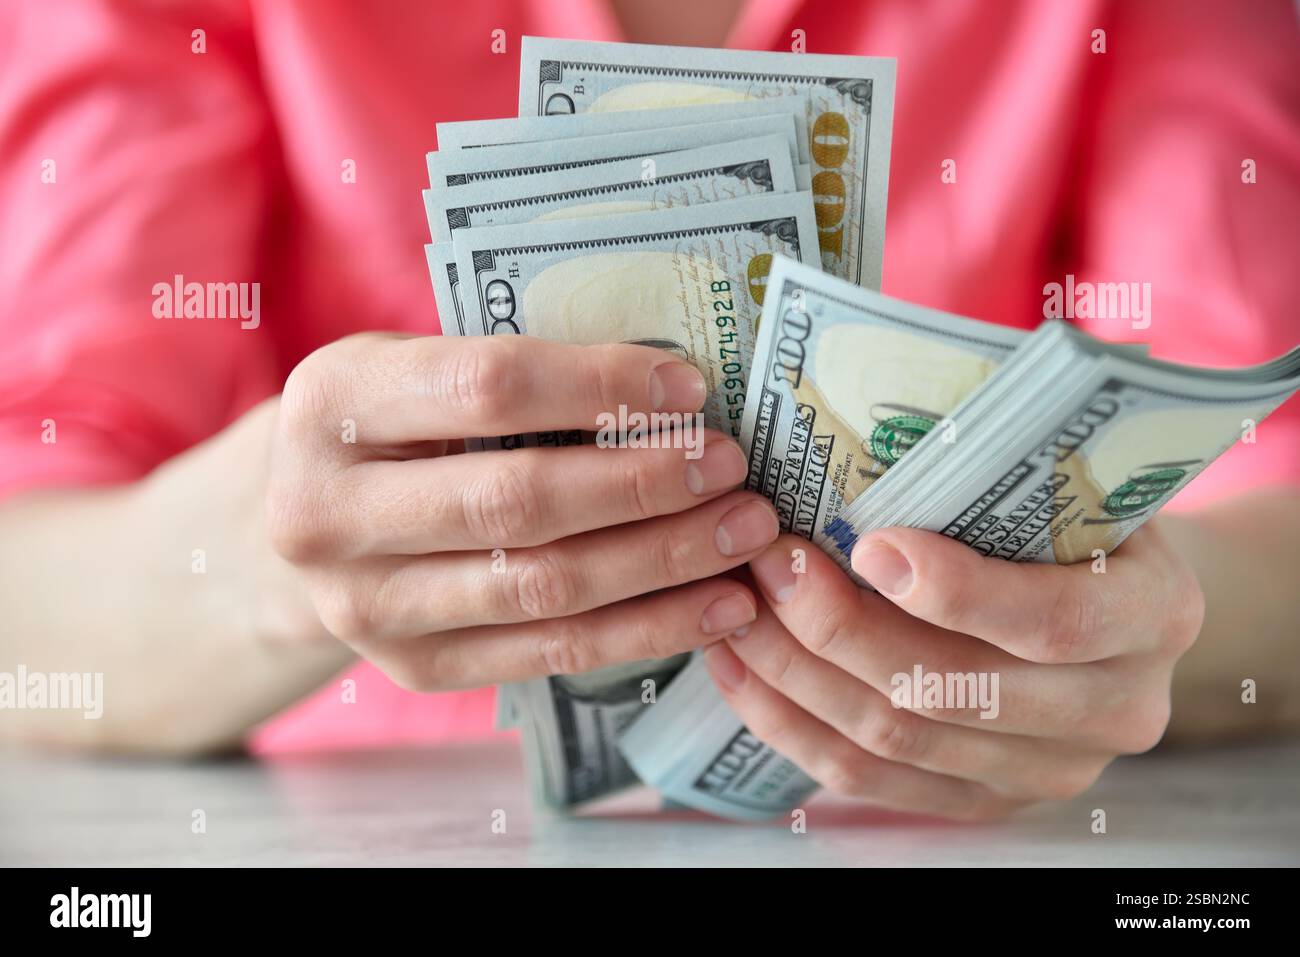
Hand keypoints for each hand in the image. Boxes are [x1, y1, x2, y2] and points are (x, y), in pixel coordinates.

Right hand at [267, 332, 777, 690]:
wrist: (310, 525)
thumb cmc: (393, 424)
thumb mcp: (421, 366)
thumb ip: (517, 373)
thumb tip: (677, 388)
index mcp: (333, 402)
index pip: (487, 388)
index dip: (599, 385)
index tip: (689, 387)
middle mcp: (327, 513)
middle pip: (518, 501)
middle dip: (643, 483)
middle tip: (731, 467)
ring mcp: (365, 606)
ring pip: (542, 587)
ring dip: (662, 561)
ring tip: (744, 535)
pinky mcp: (413, 668)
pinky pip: (549, 653)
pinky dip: (646, 631)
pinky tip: (717, 608)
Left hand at [703, 524, 1204, 820]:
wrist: (1109, 601)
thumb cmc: (1073, 519)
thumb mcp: (1071, 480)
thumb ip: (1001, 474)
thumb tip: (860, 429)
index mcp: (1152, 615)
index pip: (1055, 621)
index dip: (957, 592)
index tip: (869, 544)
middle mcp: (1115, 709)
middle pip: (952, 691)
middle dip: (839, 629)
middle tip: (767, 564)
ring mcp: (1049, 770)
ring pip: (897, 740)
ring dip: (797, 676)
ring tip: (736, 612)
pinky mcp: (985, 800)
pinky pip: (871, 780)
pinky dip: (792, 726)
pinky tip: (739, 672)